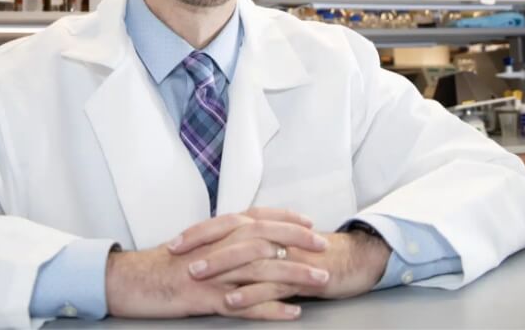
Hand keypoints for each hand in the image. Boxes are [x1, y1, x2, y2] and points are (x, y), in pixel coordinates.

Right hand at [105, 208, 328, 320]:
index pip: (257, 217)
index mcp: (215, 232)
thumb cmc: (162, 264)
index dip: (285, 219)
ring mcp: (214, 273)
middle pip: (266, 239)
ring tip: (319, 281)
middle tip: (323, 247)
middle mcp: (217, 246)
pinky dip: (271, 309)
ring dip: (294, 275)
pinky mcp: (207, 297)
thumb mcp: (194, 245)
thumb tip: (245, 238)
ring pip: (262, 270)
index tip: (308, 222)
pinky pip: (246, 304)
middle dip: (298, 242)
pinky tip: (292, 312)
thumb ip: (220, 239)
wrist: (131, 280)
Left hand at [171, 220, 390, 310]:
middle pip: (234, 236)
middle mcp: (274, 236)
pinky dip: (250, 294)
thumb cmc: (310, 252)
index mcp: (265, 226)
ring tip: (197, 278)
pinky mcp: (300, 276)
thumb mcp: (276, 243)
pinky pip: (272, 285)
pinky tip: (232, 301)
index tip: (174, 243)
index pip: (226, 223)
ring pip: (250, 258)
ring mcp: (288, 255)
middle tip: (179, 257)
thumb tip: (216, 249)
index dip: (199, 232)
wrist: (350, 259)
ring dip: (221, 268)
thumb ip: (249, 243)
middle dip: (204, 246)